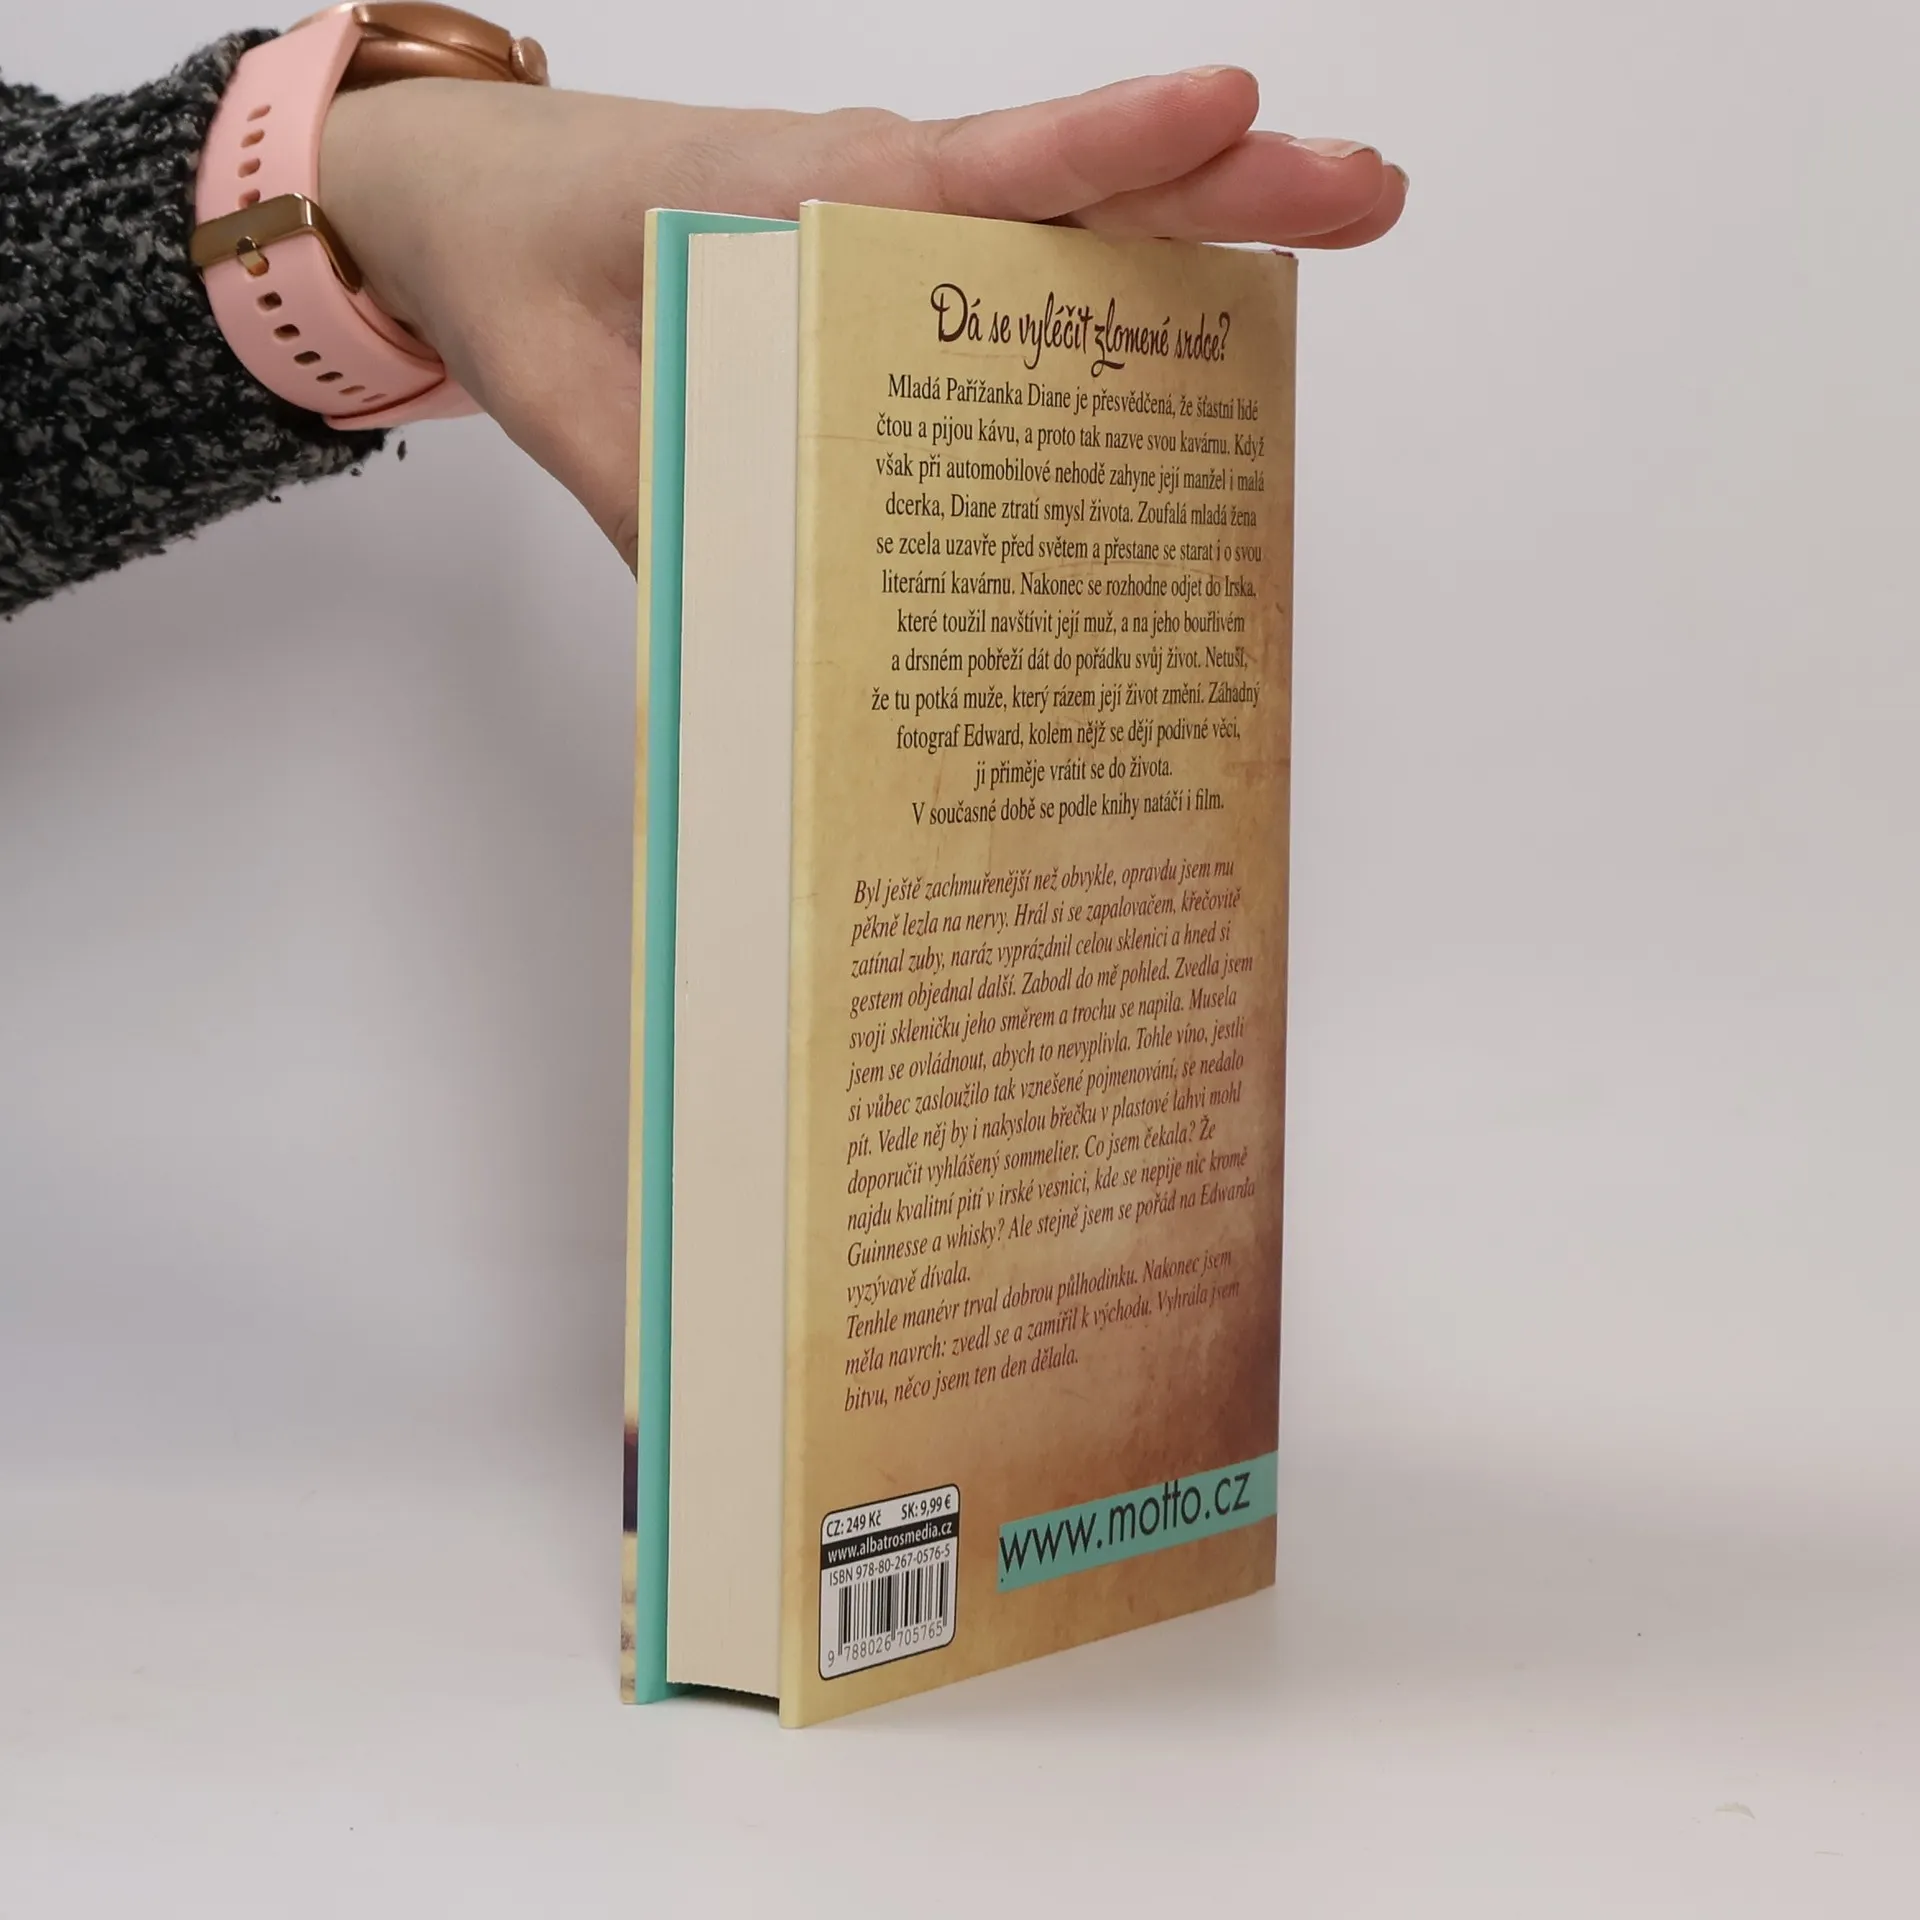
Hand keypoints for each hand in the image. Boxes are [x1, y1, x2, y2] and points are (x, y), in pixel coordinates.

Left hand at [320, 70, 1405, 566]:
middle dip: (1227, 184)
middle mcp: (873, 199)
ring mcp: (887, 233)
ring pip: (1064, 226)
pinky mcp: (879, 275)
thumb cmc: (513, 258)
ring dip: (1193, 242)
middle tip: (1368, 195)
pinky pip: (1009, 280)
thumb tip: (770, 630)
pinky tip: (1170, 360)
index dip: (1112, 146)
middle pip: (1076, 188)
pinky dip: (1101, 302)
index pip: (987, 167)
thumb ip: (662, 492)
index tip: (1235, 103)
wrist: (456, 199)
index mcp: (806, 194)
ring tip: (1324, 251)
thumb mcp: (563, 390)